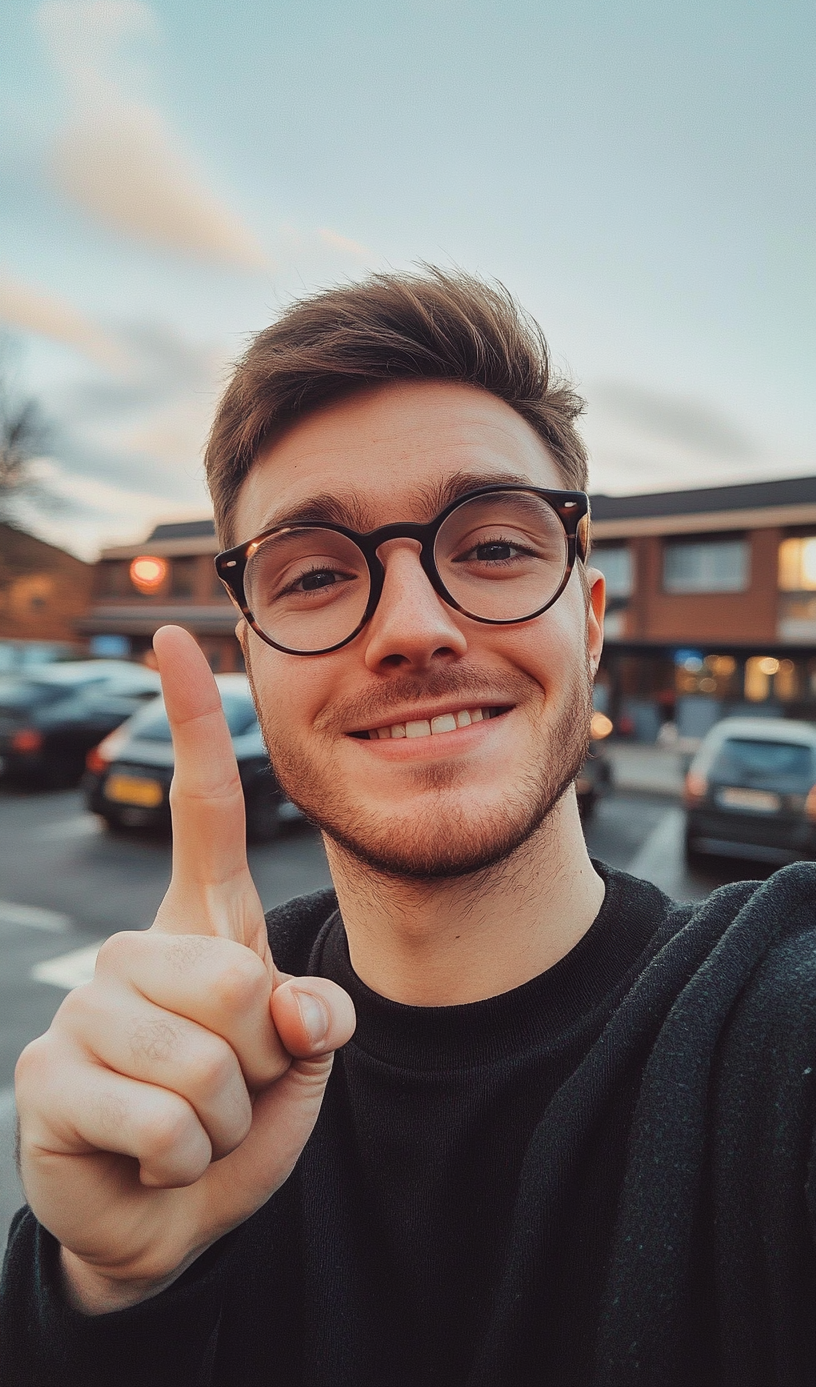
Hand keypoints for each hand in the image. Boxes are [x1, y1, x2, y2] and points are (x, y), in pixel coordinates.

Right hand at [15, 626, 354, 1312]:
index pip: (200, 809)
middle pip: (239, 980)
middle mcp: (133, 949)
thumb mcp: (298, 1062)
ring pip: (204, 1063)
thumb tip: (297, 1011)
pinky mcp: (45, 1076)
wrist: (167, 1214)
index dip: (191, 722)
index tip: (176, 638)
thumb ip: (312, 1019)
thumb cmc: (236, 1118)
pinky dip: (183, 1163)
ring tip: (189, 1128)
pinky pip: (160, 1121)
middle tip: (228, 1092)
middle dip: (260, 1066)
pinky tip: (149, 1157)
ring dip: (222, 1122)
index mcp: (200, 925)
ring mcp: (82, 1008)